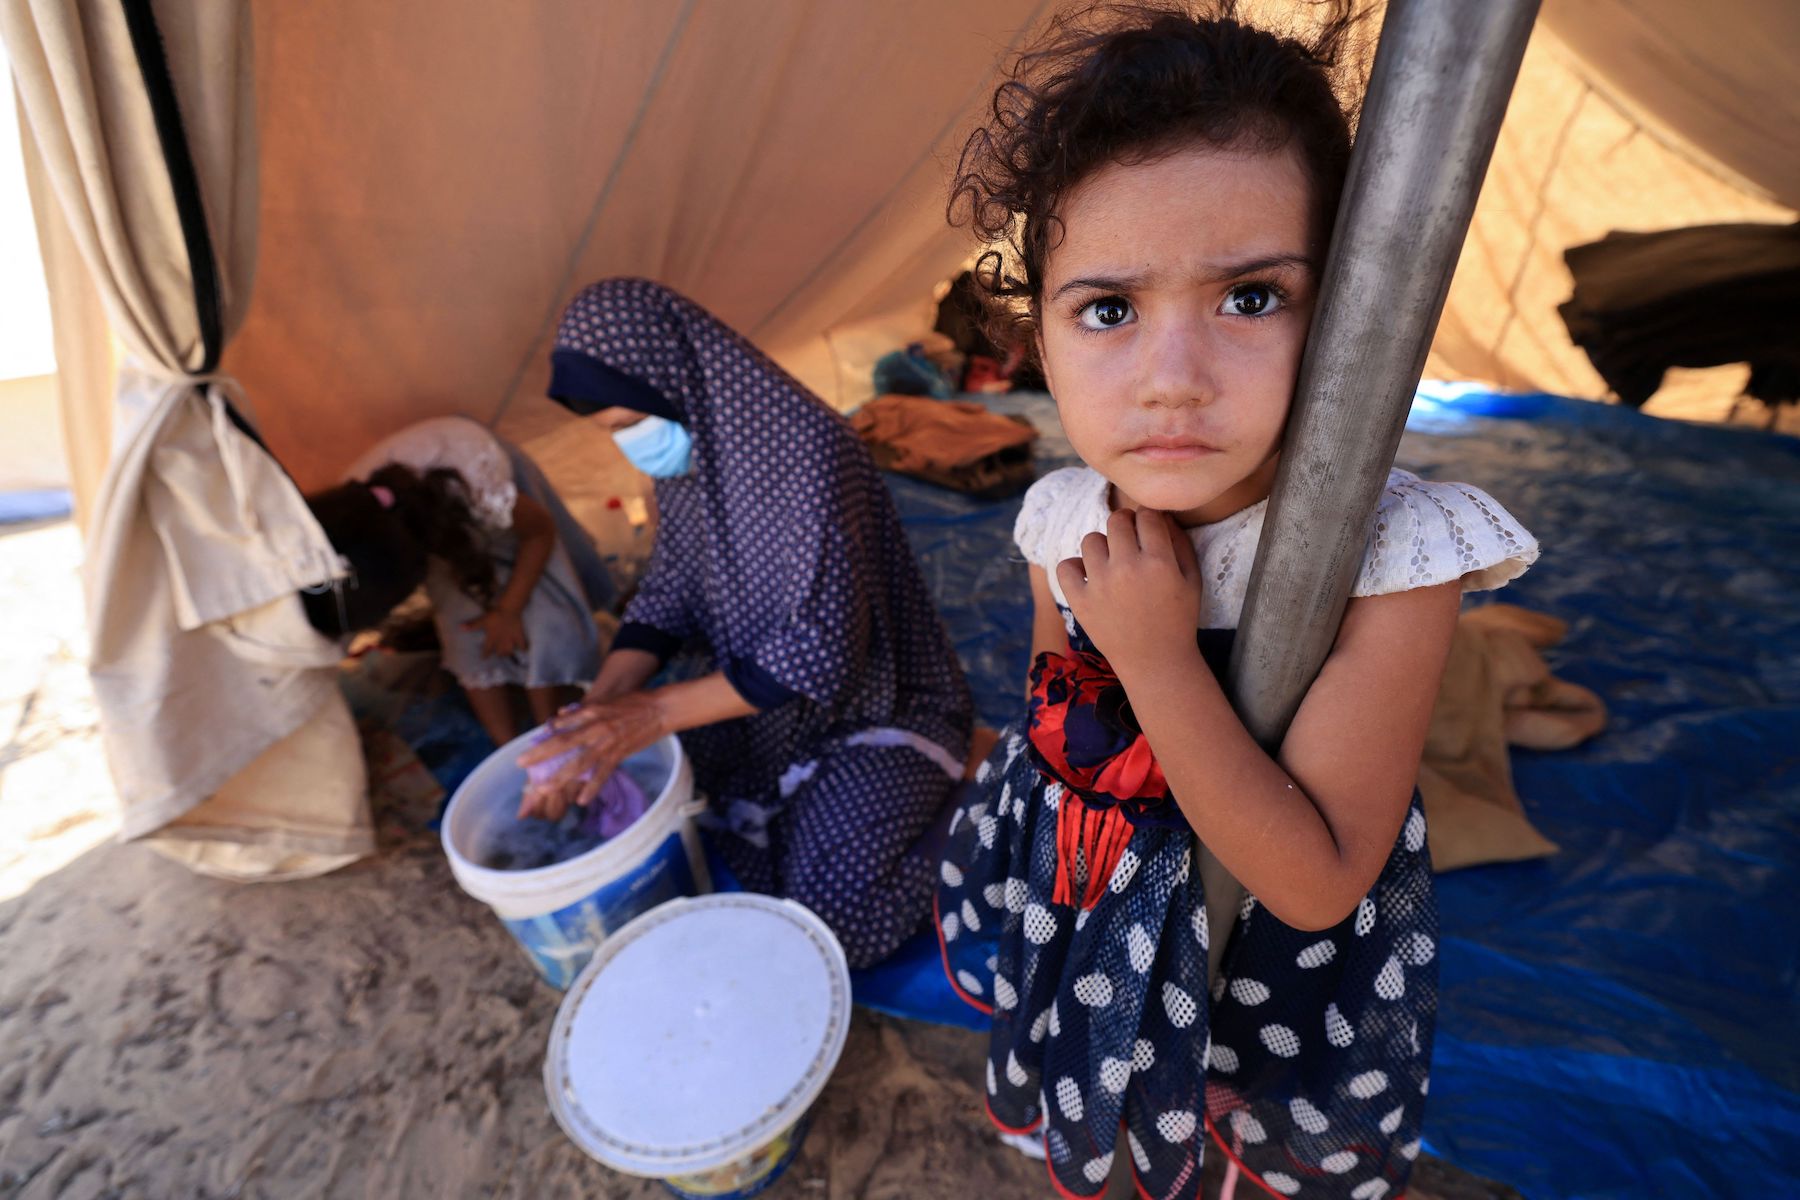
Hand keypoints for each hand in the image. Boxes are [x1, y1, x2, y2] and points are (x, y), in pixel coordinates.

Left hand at [465, 608, 527, 658]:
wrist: (509, 610)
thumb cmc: (495, 615)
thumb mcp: (482, 620)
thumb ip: (472, 625)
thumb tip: (460, 627)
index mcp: (492, 639)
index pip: (487, 650)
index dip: (485, 655)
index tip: (484, 658)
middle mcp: (501, 642)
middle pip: (500, 653)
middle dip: (498, 655)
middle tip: (498, 655)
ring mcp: (511, 640)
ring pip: (510, 651)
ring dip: (508, 653)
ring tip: (507, 653)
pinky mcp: (519, 636)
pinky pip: (523, 645)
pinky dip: (524, 648)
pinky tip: (525, 649)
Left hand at [514, 692, 667, 820]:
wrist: (660, 708)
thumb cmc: (632, 703)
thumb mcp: (603, 702)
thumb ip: (579, 712)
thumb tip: (556, 718)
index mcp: (590, 713)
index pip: (561, 726)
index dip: (543, 737)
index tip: (527, 747)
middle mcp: (595, 728)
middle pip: (563, 743)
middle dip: (541, 754)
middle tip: (522, 764)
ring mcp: (607, 742)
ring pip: (580, 762)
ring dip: (561, 776)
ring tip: (544, 788)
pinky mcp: (620, 754)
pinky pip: (603, 773)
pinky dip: (592, 787)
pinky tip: (582, 800)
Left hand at [1055, 507, 1203, 679]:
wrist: (1155, 662)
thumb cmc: (1178, 620)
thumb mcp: (1192, 580)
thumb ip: (1181, 544)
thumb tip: (1163, 516)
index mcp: (1159, 562)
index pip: (1147, 515)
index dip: (1148, 517)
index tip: (1148, 527)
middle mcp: (1127, 568)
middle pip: (1117, 520)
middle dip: (1125, 524)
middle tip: (1129, 539)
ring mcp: (1100, 584)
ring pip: (1091, 539)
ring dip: (1102, 546)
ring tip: (1111, 562)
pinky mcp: (1080, 601)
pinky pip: (1065, 566)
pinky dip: (1075, 568)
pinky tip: (1089, 576)